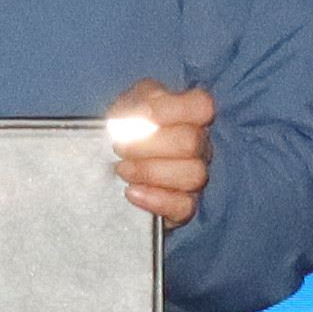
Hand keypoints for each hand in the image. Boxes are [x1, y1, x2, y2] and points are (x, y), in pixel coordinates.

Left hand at [99, 80, 214, 230]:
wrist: (110, 160)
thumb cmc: (126, 127)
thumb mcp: (127, 105)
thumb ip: (135, 106)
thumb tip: (141, 119)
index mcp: (190, 114)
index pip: (202, 105)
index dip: (171, 109)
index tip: (141, 114)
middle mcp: (200, 144)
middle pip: (191, 142)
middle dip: (149, 144)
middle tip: (120, 146)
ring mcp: (197, 176)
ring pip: (193, 175)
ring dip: (150, 172)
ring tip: (123, 169)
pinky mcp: (186, 205)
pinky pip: (184, 206)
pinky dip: (155, 199)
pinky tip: (131, 191)